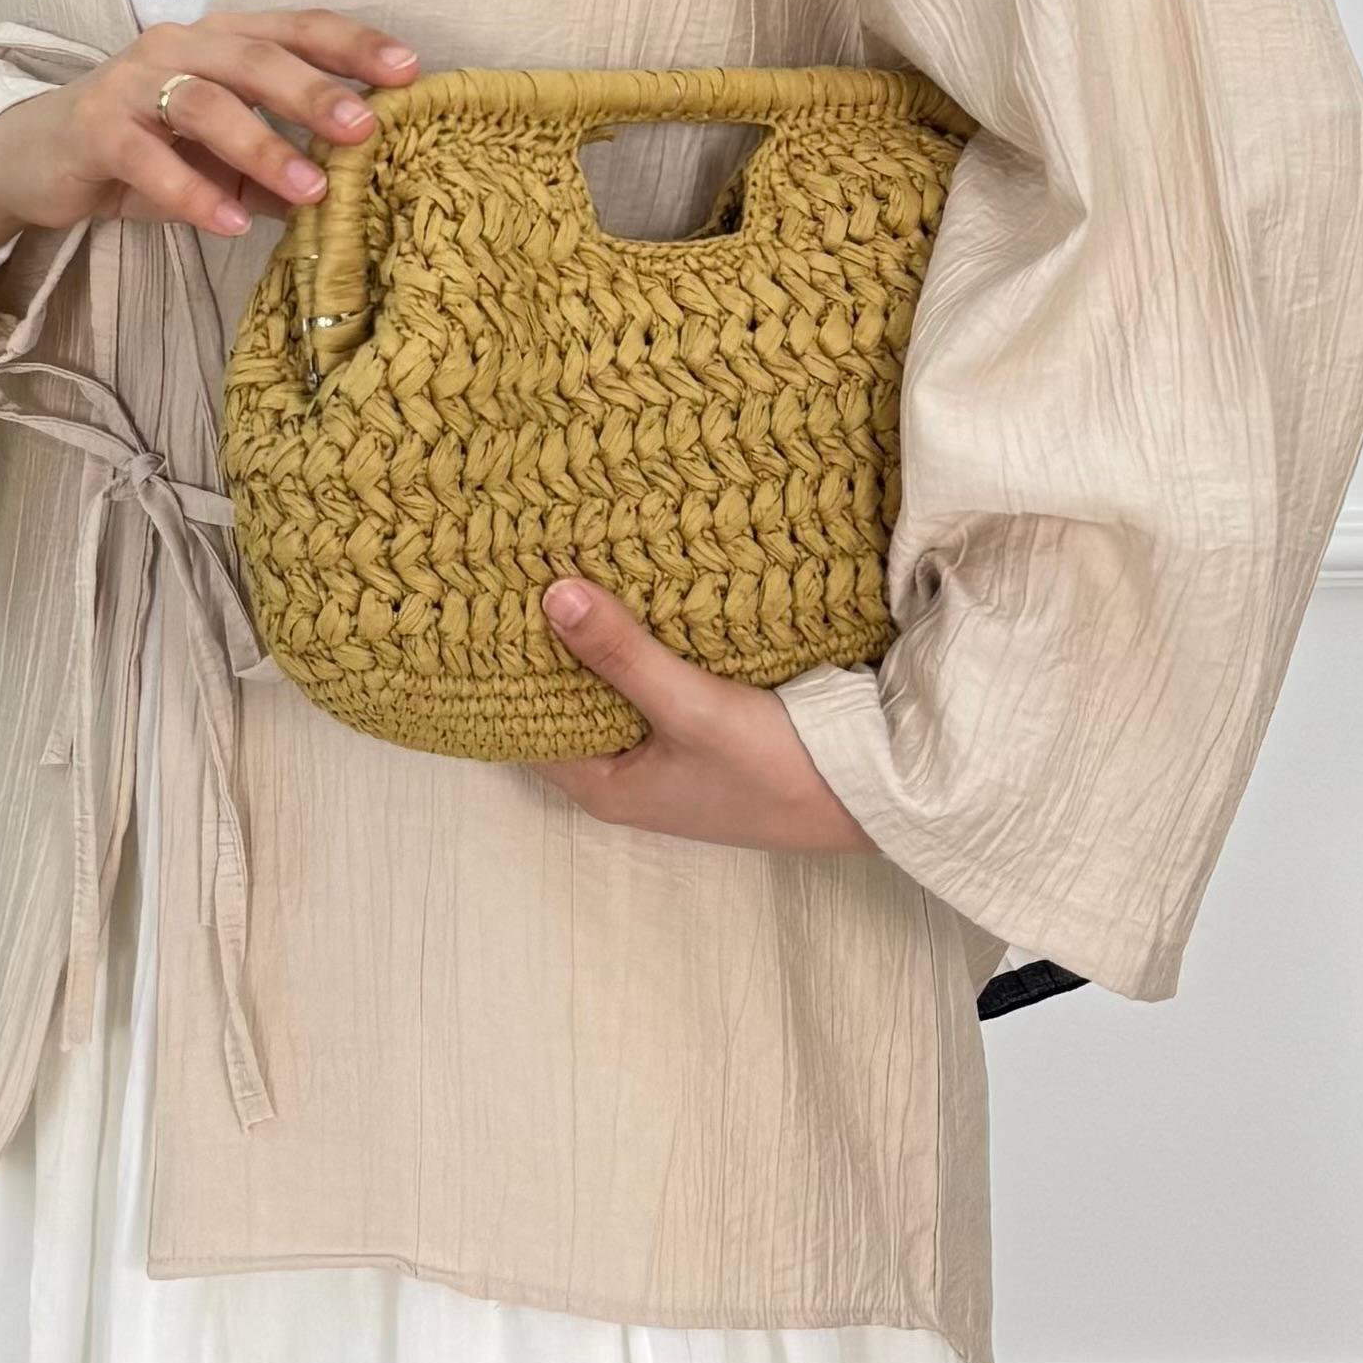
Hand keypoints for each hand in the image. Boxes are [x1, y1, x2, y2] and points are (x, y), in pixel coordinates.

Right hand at [0, 10, 418, 263]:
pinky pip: (148, 156)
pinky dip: (191, 191)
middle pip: (256, 57)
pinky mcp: (95, 127)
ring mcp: (133, 82)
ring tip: (310, 191)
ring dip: (262, 147)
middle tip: (368, 128)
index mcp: (221, 42)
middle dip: (316, 91)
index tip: (412, 71)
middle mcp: (180, 45)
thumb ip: (282, 166)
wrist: (38, 161)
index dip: (353, 45)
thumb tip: (358, 192)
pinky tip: (230, 222)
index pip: (296, 28)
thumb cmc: (145, 152)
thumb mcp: (223, 160)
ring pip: (205, 102)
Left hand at [527, 580, 873, 853]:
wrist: (871, 796)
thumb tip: (552, 595)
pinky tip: (638, 597)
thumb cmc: (777, 769)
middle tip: (527, 568)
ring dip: (600, 643)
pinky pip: (651, 686)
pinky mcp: (701, 737)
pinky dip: (642, 649)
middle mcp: (625, 777)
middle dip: (551, 645)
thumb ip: (622, 654)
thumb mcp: (692, 707)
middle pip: (565, 701)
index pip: (523, 722)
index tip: (491, 601)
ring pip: (610, 690)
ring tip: (573, 566)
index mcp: (604, 787)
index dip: (506, 667)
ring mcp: (664, 758)